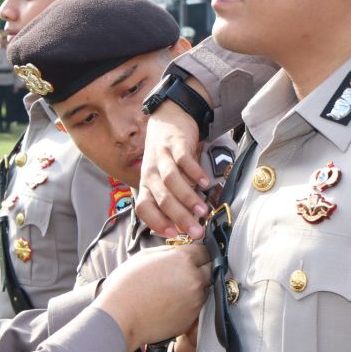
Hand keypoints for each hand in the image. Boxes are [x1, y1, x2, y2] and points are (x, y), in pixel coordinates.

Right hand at [97, 244, 211, 351]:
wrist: (121, 317)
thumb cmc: (127, 286)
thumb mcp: (144, 257)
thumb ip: (168, 252)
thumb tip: (180, 251)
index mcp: (183, 259)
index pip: (206, 250)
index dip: (199, 253)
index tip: (194, 256)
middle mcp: (194, 278)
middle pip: (211, 268)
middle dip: (202, 268)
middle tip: (185, 272)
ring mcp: (196, 299)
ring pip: (205, 288)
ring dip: (196, 286)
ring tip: (175, 290)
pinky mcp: (193, 317)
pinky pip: (198, 305)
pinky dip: (190, 303)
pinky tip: (173, 303)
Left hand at [136, 101, 208, 238]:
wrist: (168, 117)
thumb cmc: (166, 155)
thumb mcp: (161, 177)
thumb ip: (170, 199)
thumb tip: (182, 225)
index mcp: (146, 184)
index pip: (144, 207)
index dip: (156, 222)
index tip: (173, 234)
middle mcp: (151, 172)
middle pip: (161, 198)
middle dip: (179, 217)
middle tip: (196, 231)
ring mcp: (162, 157)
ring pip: (171, 181)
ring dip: (187, 198)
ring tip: (203, 211)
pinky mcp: (176, 144)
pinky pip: (184, 160)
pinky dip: (195, 173)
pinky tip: (206, 184)